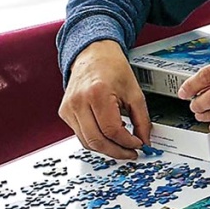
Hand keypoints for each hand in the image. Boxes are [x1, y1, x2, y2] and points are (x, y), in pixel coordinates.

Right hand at [60, 40, 150, 159]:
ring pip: (86, 141)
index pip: (111, 130)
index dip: (126, 142)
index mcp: (97, 93)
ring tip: (122, 147)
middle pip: (96, 140)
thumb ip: (142, 119)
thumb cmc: (113, 69)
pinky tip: (109, 137)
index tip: (138, 145)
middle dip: (116, 151)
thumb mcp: (135, 93)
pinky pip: (80, 135)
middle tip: (130, 153)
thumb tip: (145, 141)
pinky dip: (96, 140)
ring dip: (106, 148)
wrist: (94, 55)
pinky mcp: (64, 113)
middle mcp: (79, 102)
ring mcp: (68, 108)